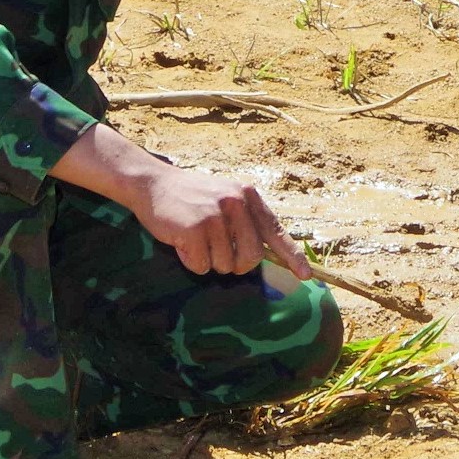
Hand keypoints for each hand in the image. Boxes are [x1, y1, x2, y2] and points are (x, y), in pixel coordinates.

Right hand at [131, 165, 312, 278]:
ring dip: (208, 261)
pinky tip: (181, 240)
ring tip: (194, 238)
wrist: (153, 183)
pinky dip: (190, 261)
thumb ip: (245, 221)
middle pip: (251, 258)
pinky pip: (201, 266)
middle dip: (235, 265)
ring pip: (224, 265)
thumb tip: (263, 253)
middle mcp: (236, 203)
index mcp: (248, 196)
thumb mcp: (225, 199)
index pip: (276, 231)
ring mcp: (216, 215)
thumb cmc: (191, 197)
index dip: (292, 257)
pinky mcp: (195, 229)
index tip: (306, 276)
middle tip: (216, 252)